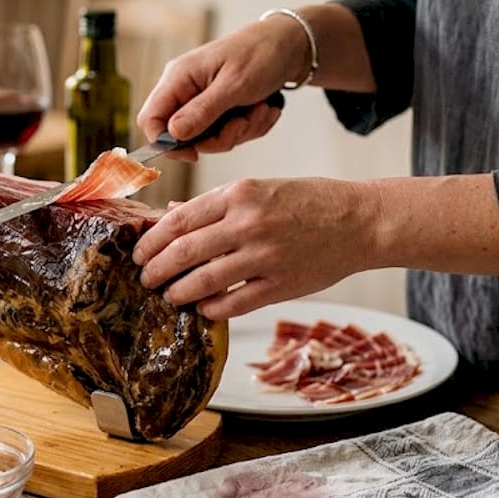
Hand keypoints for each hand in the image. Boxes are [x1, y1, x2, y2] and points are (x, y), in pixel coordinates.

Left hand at [132, 177, 379, 319]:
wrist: (359, 220)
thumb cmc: (307, 201)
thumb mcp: (259, 189)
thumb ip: (215, 205)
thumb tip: (170, 216)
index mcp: (239, 194)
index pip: (178, 220)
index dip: (151, 241)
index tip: (139, 252)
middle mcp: (248, 224)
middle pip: (183, 252)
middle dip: (155, 269)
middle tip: (146, 278)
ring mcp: (265, 257)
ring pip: (203, 282)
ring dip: (177, 292)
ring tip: (168, 295)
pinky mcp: (281, 285)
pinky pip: (233, 303)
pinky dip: (210, 308)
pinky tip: (202, 307)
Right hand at [136, 18, 301, 160]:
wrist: (290, 46)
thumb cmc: (260, 54)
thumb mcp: (234, 85)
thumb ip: (202, 111)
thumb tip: (172, 134)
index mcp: (179, 78)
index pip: (150, 119)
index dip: (165, 142)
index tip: (194, 153)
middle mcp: (186, 90)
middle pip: (184, 137)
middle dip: (220, 137)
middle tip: (244, 121)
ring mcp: (203, 101)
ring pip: (210, 138)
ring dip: (242, 130)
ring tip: (261, 108)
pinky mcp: (221, 109)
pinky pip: (229, 133)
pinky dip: (251, 126)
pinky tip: (264, 108)